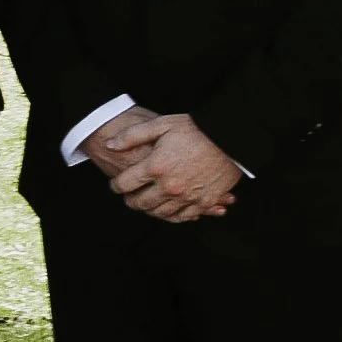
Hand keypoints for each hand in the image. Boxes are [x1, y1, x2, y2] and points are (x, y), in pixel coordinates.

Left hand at [95, 108, 240, 223]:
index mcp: (155, 167)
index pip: (125, 184)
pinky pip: (183, 217)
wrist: (231, 138)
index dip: (116, 185)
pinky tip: (169, 210)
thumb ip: (132, 136)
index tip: (116, 185)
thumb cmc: (196, 129)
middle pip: (140, 203)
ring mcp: (187, 197)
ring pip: (160, 213)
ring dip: (150, 210)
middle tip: (129, 197)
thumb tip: (110, 145)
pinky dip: (173, 216)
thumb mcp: (161, 124)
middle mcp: (169, 186)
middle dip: (131, 201)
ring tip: (147, 203)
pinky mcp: (204, 202)